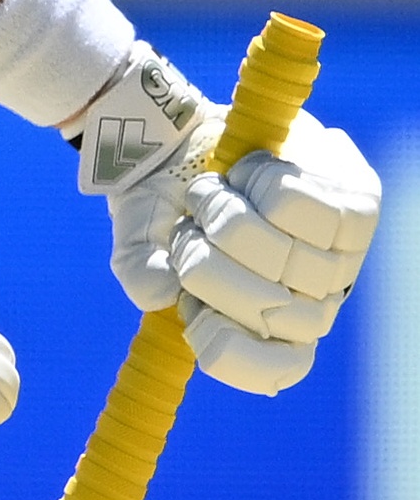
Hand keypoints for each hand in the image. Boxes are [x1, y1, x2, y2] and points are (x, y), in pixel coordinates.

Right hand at [76, 62, 380, 393]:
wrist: (195, 134)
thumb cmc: (165, 198)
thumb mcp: (141, 241)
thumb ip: (142, 273)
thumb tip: (163, 292)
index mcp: (266, 320)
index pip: (282, 364)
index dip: (239, 355)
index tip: (195, 321)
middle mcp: (316, 296)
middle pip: (273, 308)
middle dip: (207, 267)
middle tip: (187, 229)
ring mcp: (347, 254)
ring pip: (284, 256)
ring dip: (228, 219)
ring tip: (212, 193)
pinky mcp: (359, 203)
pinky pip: (300, 207)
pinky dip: (257, 183)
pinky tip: (248, 172)